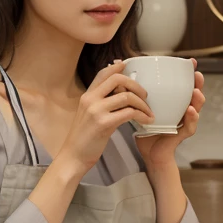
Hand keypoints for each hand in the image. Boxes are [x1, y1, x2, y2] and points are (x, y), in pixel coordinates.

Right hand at [57, 60, 154, 174]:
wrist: (73, 156)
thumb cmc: (83, 139)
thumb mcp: (88, 115)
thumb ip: (100, 103)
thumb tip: (118, 94)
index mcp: (87, 96)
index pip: (103, 73)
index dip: (117, 67)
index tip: (128, 65)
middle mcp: (90, 99)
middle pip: (117, 79)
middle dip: (136, 85)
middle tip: (145, 95)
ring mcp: (96, 111)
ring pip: (126, 96)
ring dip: (142, 103)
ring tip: (148, 111)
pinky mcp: (104, 123)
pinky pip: (129, 113)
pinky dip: (141, 115)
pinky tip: (146, 120)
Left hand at [132, 59, 204, 169]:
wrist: (149, 153)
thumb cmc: (146, 130)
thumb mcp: (139, 109)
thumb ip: (132, 96)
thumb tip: (119, 80)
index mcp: (174, 102)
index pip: (183, 85)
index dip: (188, 74)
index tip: (190, 62)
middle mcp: (182, 110)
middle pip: (194, 93)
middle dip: (198, 83)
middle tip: (197, 74)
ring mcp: (184, 122)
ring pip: (196, 108)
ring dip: (198, 99)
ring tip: (196, 92)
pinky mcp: (182, 134)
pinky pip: (190, 126)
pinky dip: (192, 118)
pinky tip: (190, 111)